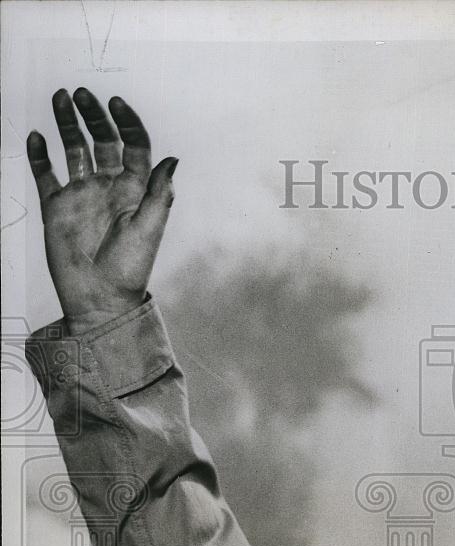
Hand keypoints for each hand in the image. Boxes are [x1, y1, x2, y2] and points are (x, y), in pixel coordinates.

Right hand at [27, 88, 176, 334]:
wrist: (99, 298)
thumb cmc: (130, 268)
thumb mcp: (150, 228)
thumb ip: (159, 193)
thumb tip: (172, 158)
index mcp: (134, 190)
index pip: (133, 146)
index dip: (127, 123)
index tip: (116, 103)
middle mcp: (108, 187)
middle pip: (102, 141)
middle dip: (93, 115)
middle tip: (81, 94)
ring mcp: (81, 195)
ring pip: (73, 150)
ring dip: (67, 124)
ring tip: (59, 99)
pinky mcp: (56, 207)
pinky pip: (46, 174)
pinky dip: (40, 156)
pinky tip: (37, 137)